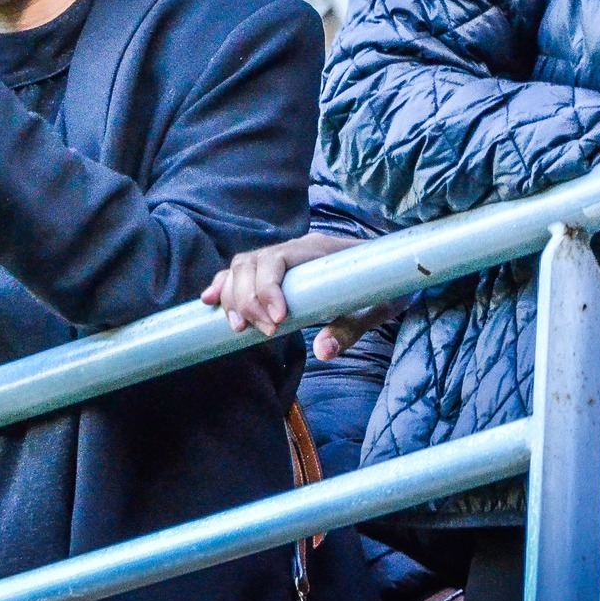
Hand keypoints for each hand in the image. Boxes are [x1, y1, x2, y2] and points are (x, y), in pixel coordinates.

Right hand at [201, 233, 401, 360]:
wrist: (389, 268)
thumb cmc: (385, 287)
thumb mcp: (376, 310)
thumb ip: (350, 329)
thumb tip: (323, 352)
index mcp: (317, 250)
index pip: (277, 259)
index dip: (267, 288)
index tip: (276, 321)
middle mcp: (294, 248)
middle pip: (251, 264)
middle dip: (248, 300)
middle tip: (265, 334)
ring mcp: (281, 257)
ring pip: (241, 267)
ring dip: (233, 297)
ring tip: (240, 329)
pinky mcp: (274, 271)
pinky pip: (240, 273)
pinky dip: (223, 286)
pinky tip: (209, 302)